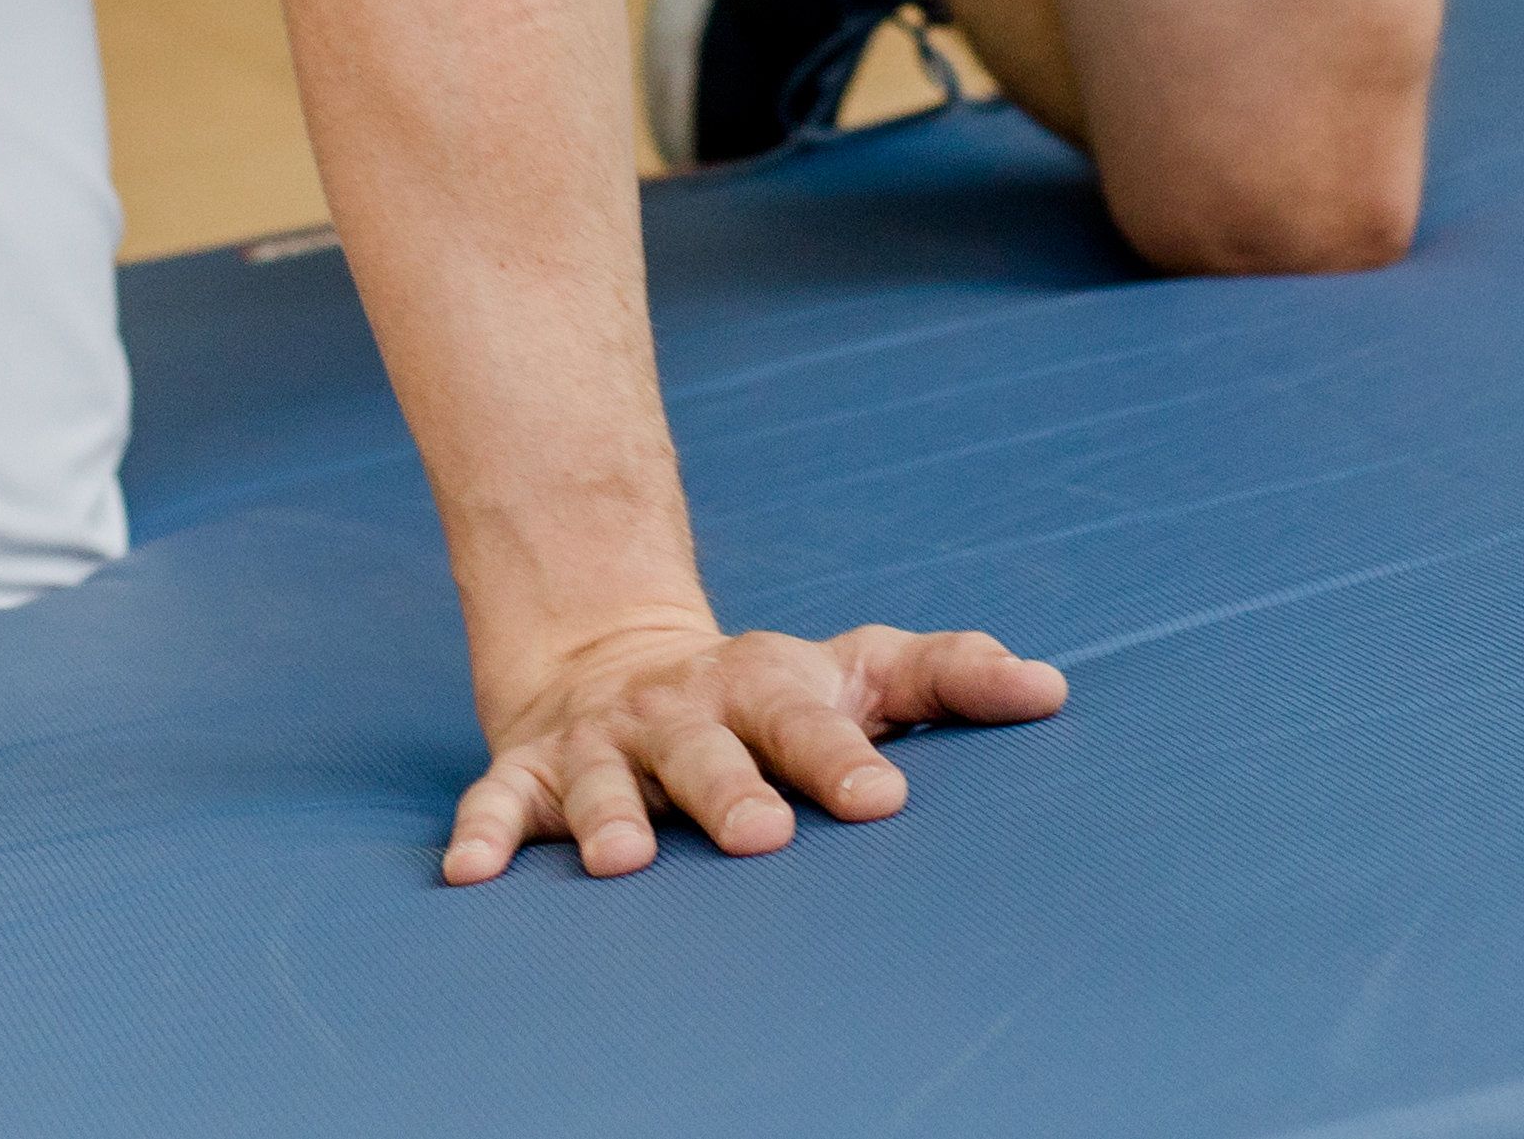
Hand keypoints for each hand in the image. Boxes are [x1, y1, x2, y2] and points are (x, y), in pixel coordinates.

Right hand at [445, 611, 1068, 883]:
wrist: (611, 649)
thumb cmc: (764, 689)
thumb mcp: (852, 667)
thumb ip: (947, 676)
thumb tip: (1052, 691)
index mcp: (764, 688)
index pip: (811, 722)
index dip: (842, 760)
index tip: (882, 800)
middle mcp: (681, 712)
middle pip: (708, 753)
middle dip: (730, 792)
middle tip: (761, 836)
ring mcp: (602, 744)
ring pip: (604, 782)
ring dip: (611, 818)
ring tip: (624, 863)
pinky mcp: (530, 772)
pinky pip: (501, 803)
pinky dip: (483, 834)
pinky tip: (472, 874)